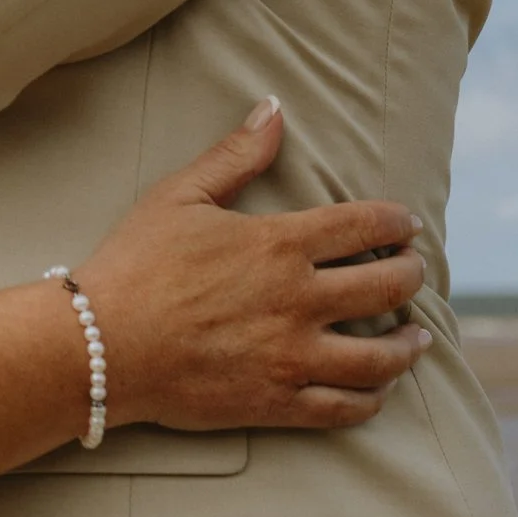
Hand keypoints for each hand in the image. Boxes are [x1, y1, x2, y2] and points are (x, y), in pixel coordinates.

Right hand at [77, 99, 429, 433]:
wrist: (101, 344)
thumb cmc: (135, 263)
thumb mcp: (180, 195)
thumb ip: (235, 154)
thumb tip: (274, 108)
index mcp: (279, 245)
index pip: (364, 226)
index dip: (396, 223)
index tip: (407, 225)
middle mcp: (299, 300)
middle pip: (387, 287)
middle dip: (411, 275)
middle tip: (414, 271)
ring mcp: (292, 356)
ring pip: (380, 357)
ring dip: (408, 345)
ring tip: (416, 337)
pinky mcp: (278, 402)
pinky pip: (346, 407)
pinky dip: (372, 399)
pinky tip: (377, 389)